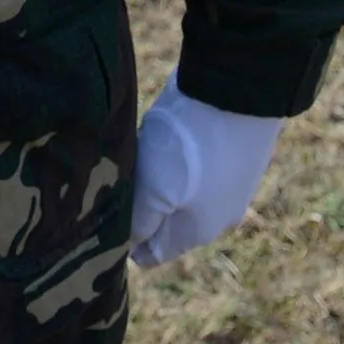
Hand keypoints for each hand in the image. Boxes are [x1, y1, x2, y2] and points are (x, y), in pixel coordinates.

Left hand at [129, 76, 282, 267]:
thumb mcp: (153, 190)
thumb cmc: (190, 146)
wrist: (239, 91)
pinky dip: (180, 155)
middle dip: (144, 208)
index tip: (104, 219)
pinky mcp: (238, 151)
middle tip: (118, 183)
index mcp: (198, 232)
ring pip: (184, 190)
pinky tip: (167, 134)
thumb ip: (140, 222)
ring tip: (141, 154)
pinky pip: (199, 163)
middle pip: (169, 221)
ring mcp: (233, 182)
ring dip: (162, 179)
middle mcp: (221, 214)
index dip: (128, 242)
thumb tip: (132, 242)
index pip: (154, 252)